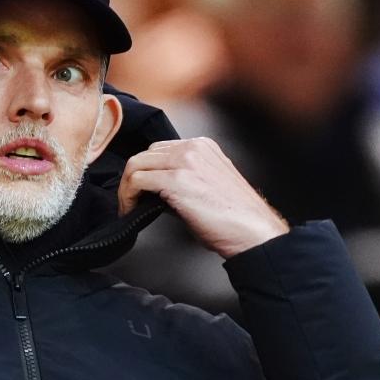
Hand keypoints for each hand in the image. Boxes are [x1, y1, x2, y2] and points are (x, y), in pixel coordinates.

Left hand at [118, 138, 288, 257]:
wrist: (252, 233)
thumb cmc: (232, 219)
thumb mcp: (206, 187)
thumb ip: (180, 181)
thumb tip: (153, 191)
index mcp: (202, 146)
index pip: (159, 150)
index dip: (145, 172)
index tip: (139, 193)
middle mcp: (193, 147)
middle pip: (144, 155)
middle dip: (132, 179)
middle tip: (130, 203)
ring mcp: (185, 161)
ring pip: (136, 165)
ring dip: (127, 188)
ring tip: (129, 208)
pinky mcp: (177, 179)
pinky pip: (137, 180)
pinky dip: (128, 196)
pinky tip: (131, 211)